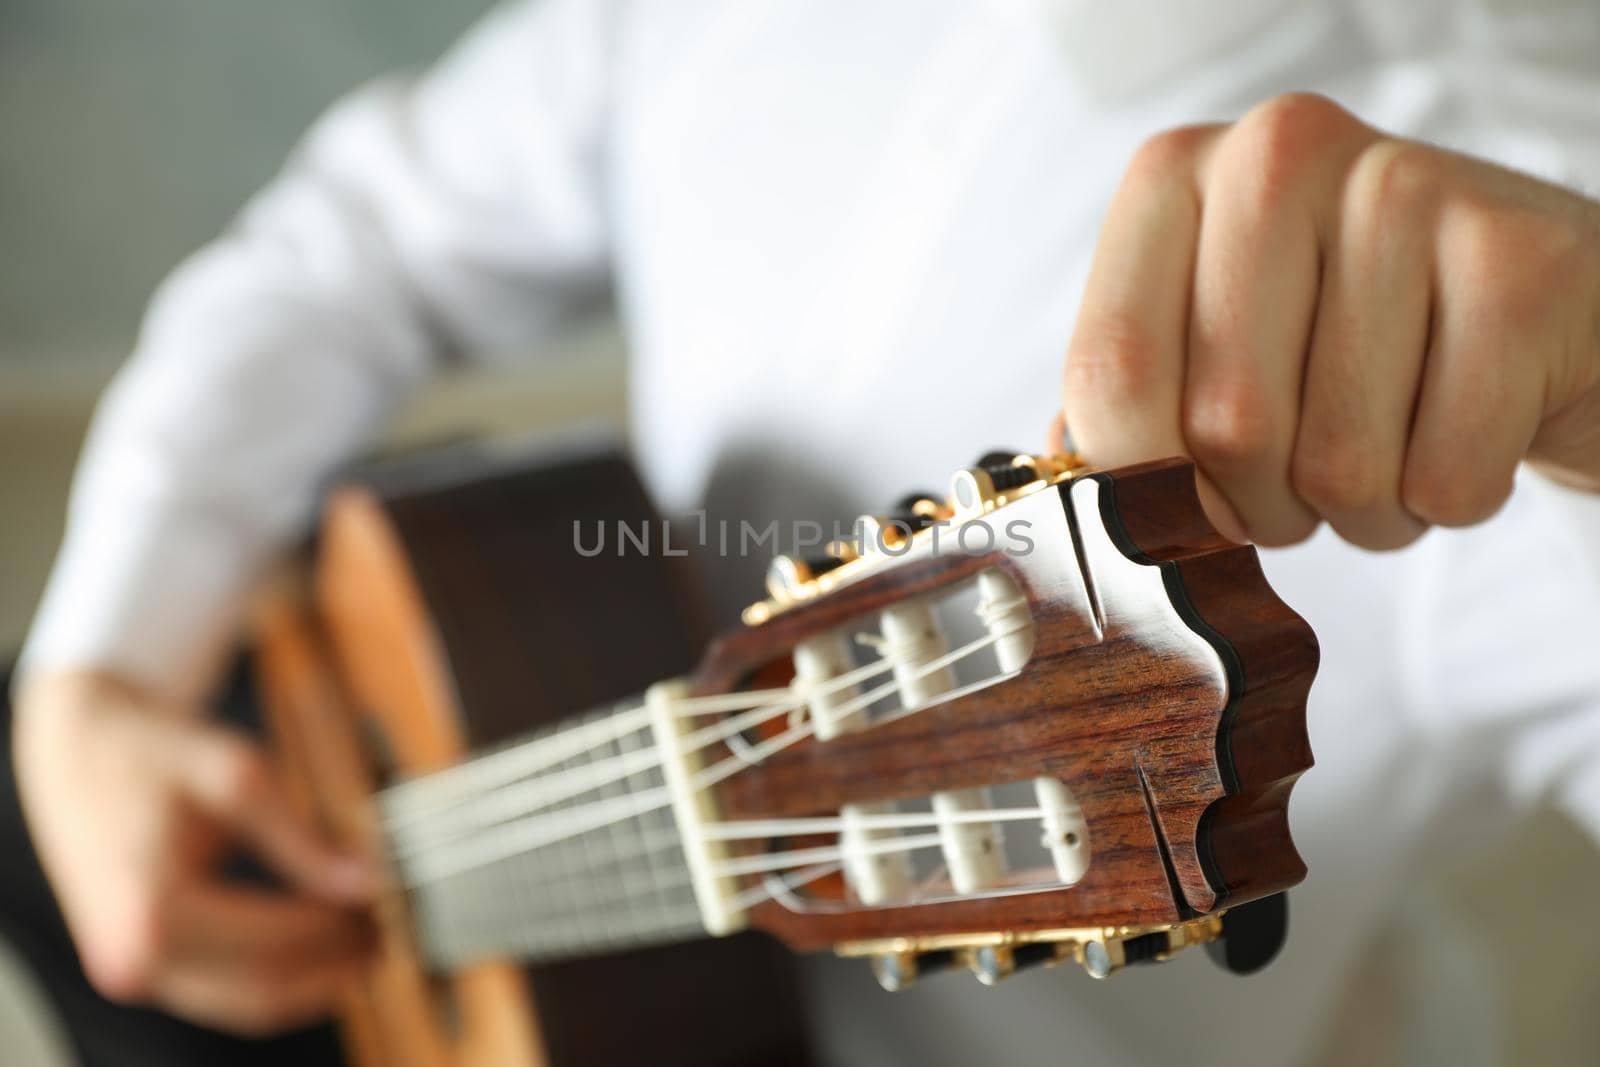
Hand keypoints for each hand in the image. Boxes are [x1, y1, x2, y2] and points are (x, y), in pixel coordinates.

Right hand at [14, 670, 379, 1034]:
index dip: (340, 929)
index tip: (392, 903)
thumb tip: (369, 882)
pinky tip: (324, 947)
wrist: (78, 749)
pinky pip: (223, 992)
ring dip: (314, 981)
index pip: (273, 942)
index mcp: (153, 909)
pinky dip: (279, 977)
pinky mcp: (143, 968)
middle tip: (392, 928)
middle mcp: (135, 957)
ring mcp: (133, 971)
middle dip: (335, 963)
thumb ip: (304, 839)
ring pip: (247, 1003)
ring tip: (369, 938)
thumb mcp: (236, 777)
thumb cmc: (151, 753)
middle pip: (263, 986)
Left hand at [1061, 93, 1599, 548]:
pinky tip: (1458, 428)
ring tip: (1388, 445)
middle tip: (1296, 483)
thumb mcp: (1207, 350)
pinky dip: (1445, 501)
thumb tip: (1066, 481)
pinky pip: (1444, 476)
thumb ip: (1123, 410)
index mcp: (1173, 176)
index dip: (1141, 487)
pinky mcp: (1523, 263)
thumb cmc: (1339, 342)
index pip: (1114, 374)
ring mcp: (1408, 190)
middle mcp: (1280, 154)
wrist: (1526, 310)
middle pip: (1226, 427)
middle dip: (1260, 508)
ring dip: (1359, 511)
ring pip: (1339, 466)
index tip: (1174, 513)